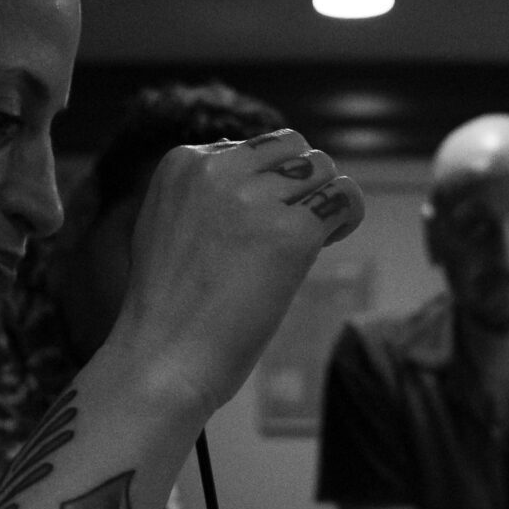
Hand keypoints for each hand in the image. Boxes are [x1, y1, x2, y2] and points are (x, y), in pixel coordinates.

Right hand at [105, 131, 366, 415]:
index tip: (257, 225)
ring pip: (323, 167)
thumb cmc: (166, 310)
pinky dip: (347, 217)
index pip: (252, 147)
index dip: (266, 184)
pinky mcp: (292, 232)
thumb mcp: (165, 225)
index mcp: (183, 161)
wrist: (161, 360)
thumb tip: (252, 168)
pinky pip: (344, 199)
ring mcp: (256, 199)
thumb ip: (204, 194)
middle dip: (299, 183)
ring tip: (309, 240)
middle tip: (290, 229)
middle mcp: (218, 169)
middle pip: (292, 149)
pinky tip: (330, 242)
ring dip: (323, 200)